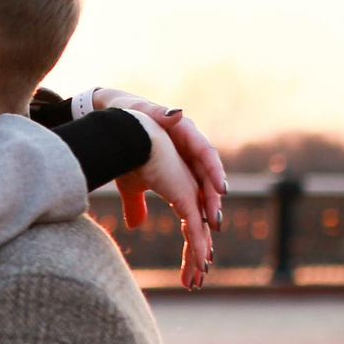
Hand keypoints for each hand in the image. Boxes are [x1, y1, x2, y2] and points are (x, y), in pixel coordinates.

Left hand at [93, 89, 227, 230]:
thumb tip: (177, 113)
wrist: (122, 120)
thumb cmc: (133, 114)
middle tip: (215, 223)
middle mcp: (191, 150)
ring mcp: (185, 164)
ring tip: (210, 231)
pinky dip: (192, 213)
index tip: (221, 189)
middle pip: (207, 178)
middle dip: (212, 200)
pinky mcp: (177, 176)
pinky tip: (194, 231)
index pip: (206, 153)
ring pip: (200, 190)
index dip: (215, 171)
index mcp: (185, 134)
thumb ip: (159, 114)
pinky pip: (188, 196)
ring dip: (206, 211)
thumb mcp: (142, 112)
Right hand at [117, 113, 214, 288]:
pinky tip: (201, 265)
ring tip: (197, 279)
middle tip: (194, 282)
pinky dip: (198, 246)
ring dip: (198, 257)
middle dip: (197, 257)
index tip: (189, 269)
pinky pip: (195, 226)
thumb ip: (136, 206)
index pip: (191, 223)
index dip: (191, 246)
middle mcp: (191, 191)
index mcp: (181, 189)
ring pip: (200, 232)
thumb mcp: (131, 187)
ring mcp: (190, 192)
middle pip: (199, 231)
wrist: (129, 132)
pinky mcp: (185, 193)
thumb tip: (135, 226)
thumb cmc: (129, 153)